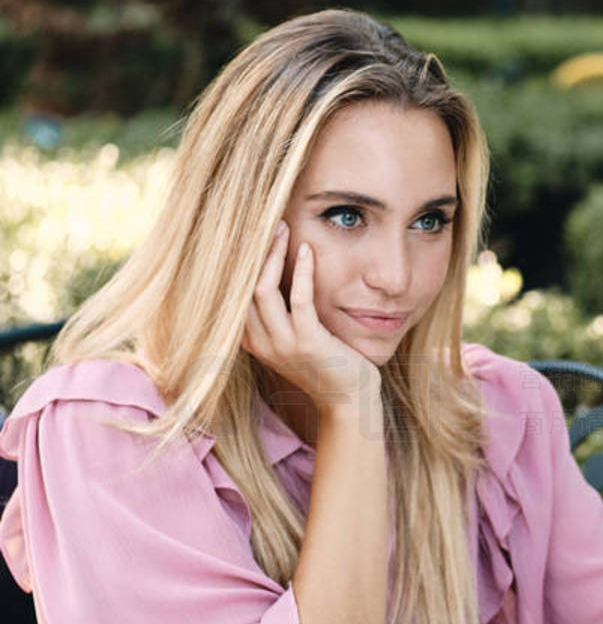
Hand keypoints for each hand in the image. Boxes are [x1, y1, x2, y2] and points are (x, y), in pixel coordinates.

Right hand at [242, 223, 378, 410]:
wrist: (349, 401)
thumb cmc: (326, 365)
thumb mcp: (292, 341)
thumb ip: (277, 316)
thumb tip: (272, 273)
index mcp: (252, 342)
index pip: (232, 296)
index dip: (236, 264)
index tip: (247, 235)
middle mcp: (261, 344)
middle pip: (241, 288)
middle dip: (251, 252)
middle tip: (265, 222)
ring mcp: (283, 345)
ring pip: (262, 290)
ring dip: (272, 255)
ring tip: (282, 229)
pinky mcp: (309, 343)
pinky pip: (299, 299)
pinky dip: (300, 271)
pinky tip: (307, 251)